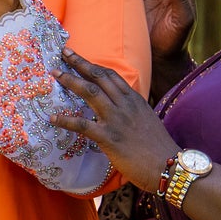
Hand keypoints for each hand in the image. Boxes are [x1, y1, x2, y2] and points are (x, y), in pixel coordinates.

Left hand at [52, 48, 177, 190]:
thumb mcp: (146, 121)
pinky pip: (83, 125)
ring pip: (90, 93)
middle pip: (99, 77)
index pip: (111, 75)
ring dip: (71, 81)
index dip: (93, 64)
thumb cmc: (158, 148)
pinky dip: (66, 120)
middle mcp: (125, 105)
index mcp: (134, 100)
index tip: (78, 57)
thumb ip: (131, 111)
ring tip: (55, 74)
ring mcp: (117, 120)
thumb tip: (118, 109)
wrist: (168, 166)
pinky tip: (53, 118)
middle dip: (79, 63)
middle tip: (63, 53)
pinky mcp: (110, 138)